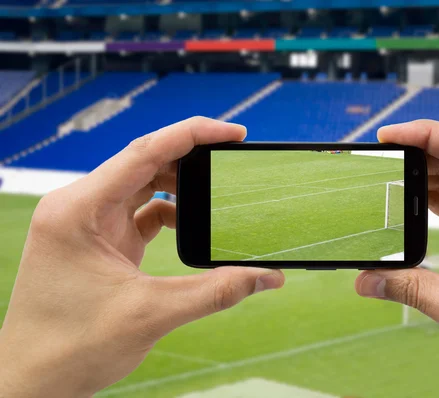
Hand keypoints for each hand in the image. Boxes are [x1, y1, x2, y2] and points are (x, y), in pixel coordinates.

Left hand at [0, 117, 284, 396]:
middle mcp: (80, 206)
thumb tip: (267, 277)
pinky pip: (141, 211)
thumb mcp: (151, 314)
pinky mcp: (100, 239)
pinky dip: (171, 214)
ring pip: (143, 184)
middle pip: (145, 162)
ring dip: (181, 188)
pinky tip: (192, 227)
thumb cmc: (71, 346)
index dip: (193, 134)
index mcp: (78, 209)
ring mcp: (89, 222)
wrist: (34, 379)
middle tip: (233, 159)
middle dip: (192, 158)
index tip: (234, 133)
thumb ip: (216, 291)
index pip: (144, 152)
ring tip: (217, 195)